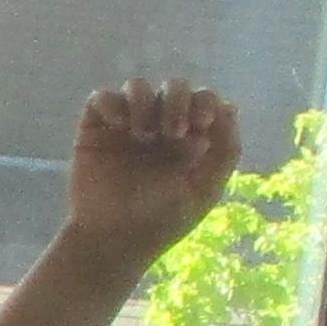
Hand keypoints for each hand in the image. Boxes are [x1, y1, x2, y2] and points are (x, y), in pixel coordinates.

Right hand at [63, 78, 240, 272]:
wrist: (113, 239)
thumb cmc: (162, 220)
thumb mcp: (205, 189)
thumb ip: (226, 150)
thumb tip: (230, 106)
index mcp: (189, 138)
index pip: (203, 100)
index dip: (205, 102)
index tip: (201, 125)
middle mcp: (159, 127)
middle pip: (174, 86)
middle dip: (177, 100)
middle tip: (173, 132)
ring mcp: (127, 126)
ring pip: (137, 86)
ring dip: (144, 102)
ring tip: (142, 134)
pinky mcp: (96, 130)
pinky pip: (102, 98)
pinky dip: (112, 104)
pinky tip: (119, 127)